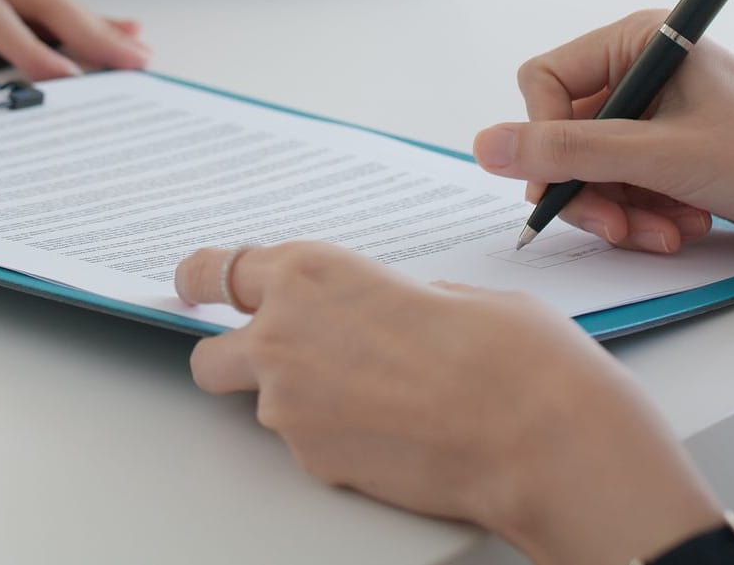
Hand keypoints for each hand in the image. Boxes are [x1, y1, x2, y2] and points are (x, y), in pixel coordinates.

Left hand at [173, 242, 720, 564]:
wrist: (539, 434)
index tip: (194, 284)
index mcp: (311, 271)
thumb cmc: (508, 351)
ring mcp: (290, 406)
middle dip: (234, 355)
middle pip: (210, 353)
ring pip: (262, 406)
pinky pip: (308, 446)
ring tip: (379, 403)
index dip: (202, 280)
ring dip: (299, 402)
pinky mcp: (313, 462)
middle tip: (267, 359)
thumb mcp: (442, 290)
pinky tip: (394, 434)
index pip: (216, 270)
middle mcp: (282, 334)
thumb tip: (373, 312)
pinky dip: (336, 440)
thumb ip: (382, 296)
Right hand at [470, 11, 733, 276]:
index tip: (561, 182)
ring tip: (666, 232)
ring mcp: (660, 119)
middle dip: (589, 188)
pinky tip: (684, 229)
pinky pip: (624, 191)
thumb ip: (569, 152)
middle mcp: (646, 74)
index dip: (545, 137)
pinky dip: (645, 218)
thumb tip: (488, 146)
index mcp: (642, 40)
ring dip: (621, 211)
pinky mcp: (675, 160)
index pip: (545, 81)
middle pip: (566, 135)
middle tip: (615, 225)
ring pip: (592, 171)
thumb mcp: (663, 157)